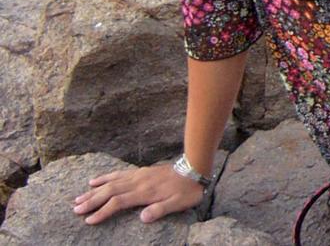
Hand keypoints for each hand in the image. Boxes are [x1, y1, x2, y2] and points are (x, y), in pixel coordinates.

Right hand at [71, 162, 205, 224]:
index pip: (118, 202)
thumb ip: (160, 210)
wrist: (195, 168)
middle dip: (92, 201)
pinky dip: (105, 177)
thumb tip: (142, 218)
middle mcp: (138, 182)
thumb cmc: (187, 190)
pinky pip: (118, 174)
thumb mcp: (178, 203)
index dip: (103, 211)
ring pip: (111, 182)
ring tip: (78, 198)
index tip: (89, 220)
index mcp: (145, 192)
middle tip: (75, 209)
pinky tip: (94, 180)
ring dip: (94, 190)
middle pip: (110, 191)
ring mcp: (138, 175)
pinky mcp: (140, 171)